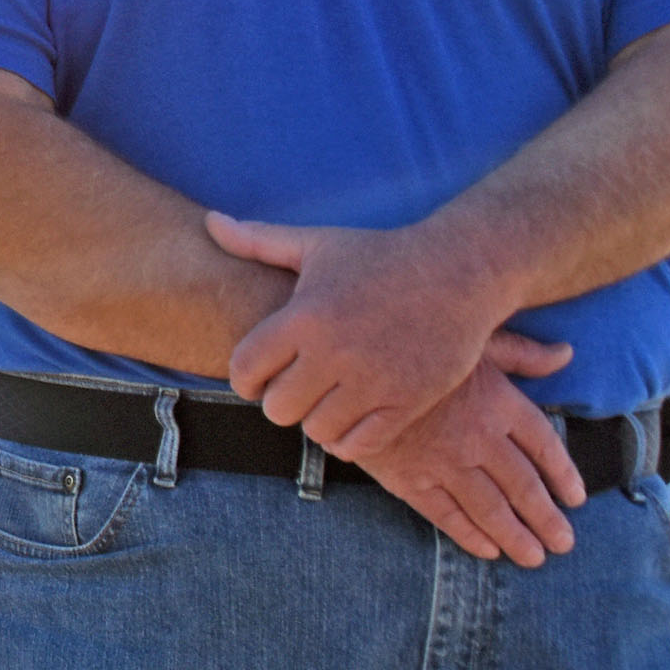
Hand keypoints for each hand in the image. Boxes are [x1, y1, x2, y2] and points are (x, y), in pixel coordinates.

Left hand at [212, 212, 531, 463]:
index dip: (245, 377)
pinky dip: (348, 439)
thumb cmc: (381, 256)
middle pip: (277, 409)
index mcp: (306, 315)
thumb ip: (258, 241)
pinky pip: (358, 446)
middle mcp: (335, 352)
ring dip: (315, 421)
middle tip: (296, 388)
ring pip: (316, 431)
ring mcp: (372, 381)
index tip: (260, 373)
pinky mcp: (406, 404)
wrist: (460, 272)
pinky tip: (351, 417)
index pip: (245, 369)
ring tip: (325, 400)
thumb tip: (209, 223)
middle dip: (280, 401)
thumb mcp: (318, 244)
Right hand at [354, 353, 590, 566]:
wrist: (352, 367)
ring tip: (534, 557)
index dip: (563, 475)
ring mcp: (444, 463)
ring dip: (515, 537)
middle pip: (523, 486)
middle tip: (564, 543)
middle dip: (546, 519)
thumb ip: (522, 353)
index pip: (544, 446)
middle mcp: (478, 438)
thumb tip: (565, 353)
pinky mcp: (409, 480)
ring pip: (490, 509)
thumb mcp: (474, 340)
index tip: (576, 498)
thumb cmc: (418, 346)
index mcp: (499, 402)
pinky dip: (469, 536)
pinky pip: (447, 516)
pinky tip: (488, 551)